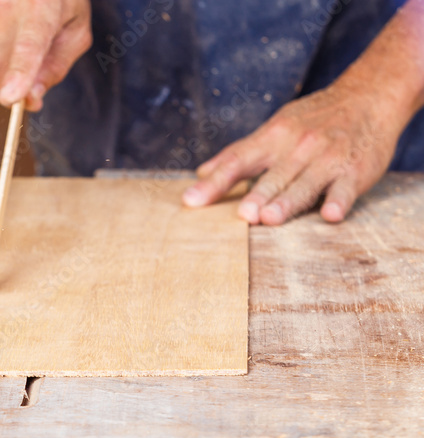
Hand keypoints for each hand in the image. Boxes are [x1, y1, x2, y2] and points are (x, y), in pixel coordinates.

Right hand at [0, 0, 91, 110]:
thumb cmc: (60, 0)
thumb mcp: (75, 31)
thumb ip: (56, 68)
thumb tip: (31, 99)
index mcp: (41, 6)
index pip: (28, 45)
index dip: (19, 73)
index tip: (10, 98)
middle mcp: (7, 4)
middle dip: (14, 87)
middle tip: (32, 87)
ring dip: (6, 70)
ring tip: (24, 42)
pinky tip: (9, 37)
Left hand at [182, 82, 401, 224]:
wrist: (370, 96)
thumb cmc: (313, 119)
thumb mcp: (273, 128)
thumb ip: (238, 154)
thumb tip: (200, 174)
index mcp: (273, 137)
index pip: (237, 160)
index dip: (215, 182)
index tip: (191, 201)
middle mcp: (298, 146)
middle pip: (273, 175)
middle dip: (257, 195)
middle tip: (241, 215)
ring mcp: (328, 158)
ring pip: (305, 183)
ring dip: (288, 201)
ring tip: (270, 218)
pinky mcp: (356, 170)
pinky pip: (346, 188)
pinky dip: (339, 200)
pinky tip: (330, 215)